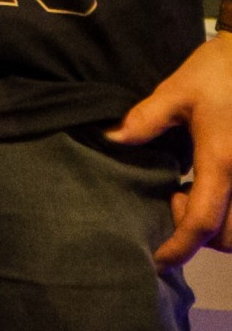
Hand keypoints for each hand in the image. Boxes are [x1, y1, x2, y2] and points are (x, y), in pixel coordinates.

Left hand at [109, 31, 231, 262]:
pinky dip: (225, 208)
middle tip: (171, 201)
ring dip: (215, 223)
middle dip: (199, 235)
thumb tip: (111, 139)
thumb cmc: (221, 71)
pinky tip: (204, 183)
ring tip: (187, 191)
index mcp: (222, 163)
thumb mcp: (177, 91)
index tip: (155, 259)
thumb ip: (144, 120)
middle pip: (229, 236)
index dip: (178, 246)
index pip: (202, 222)